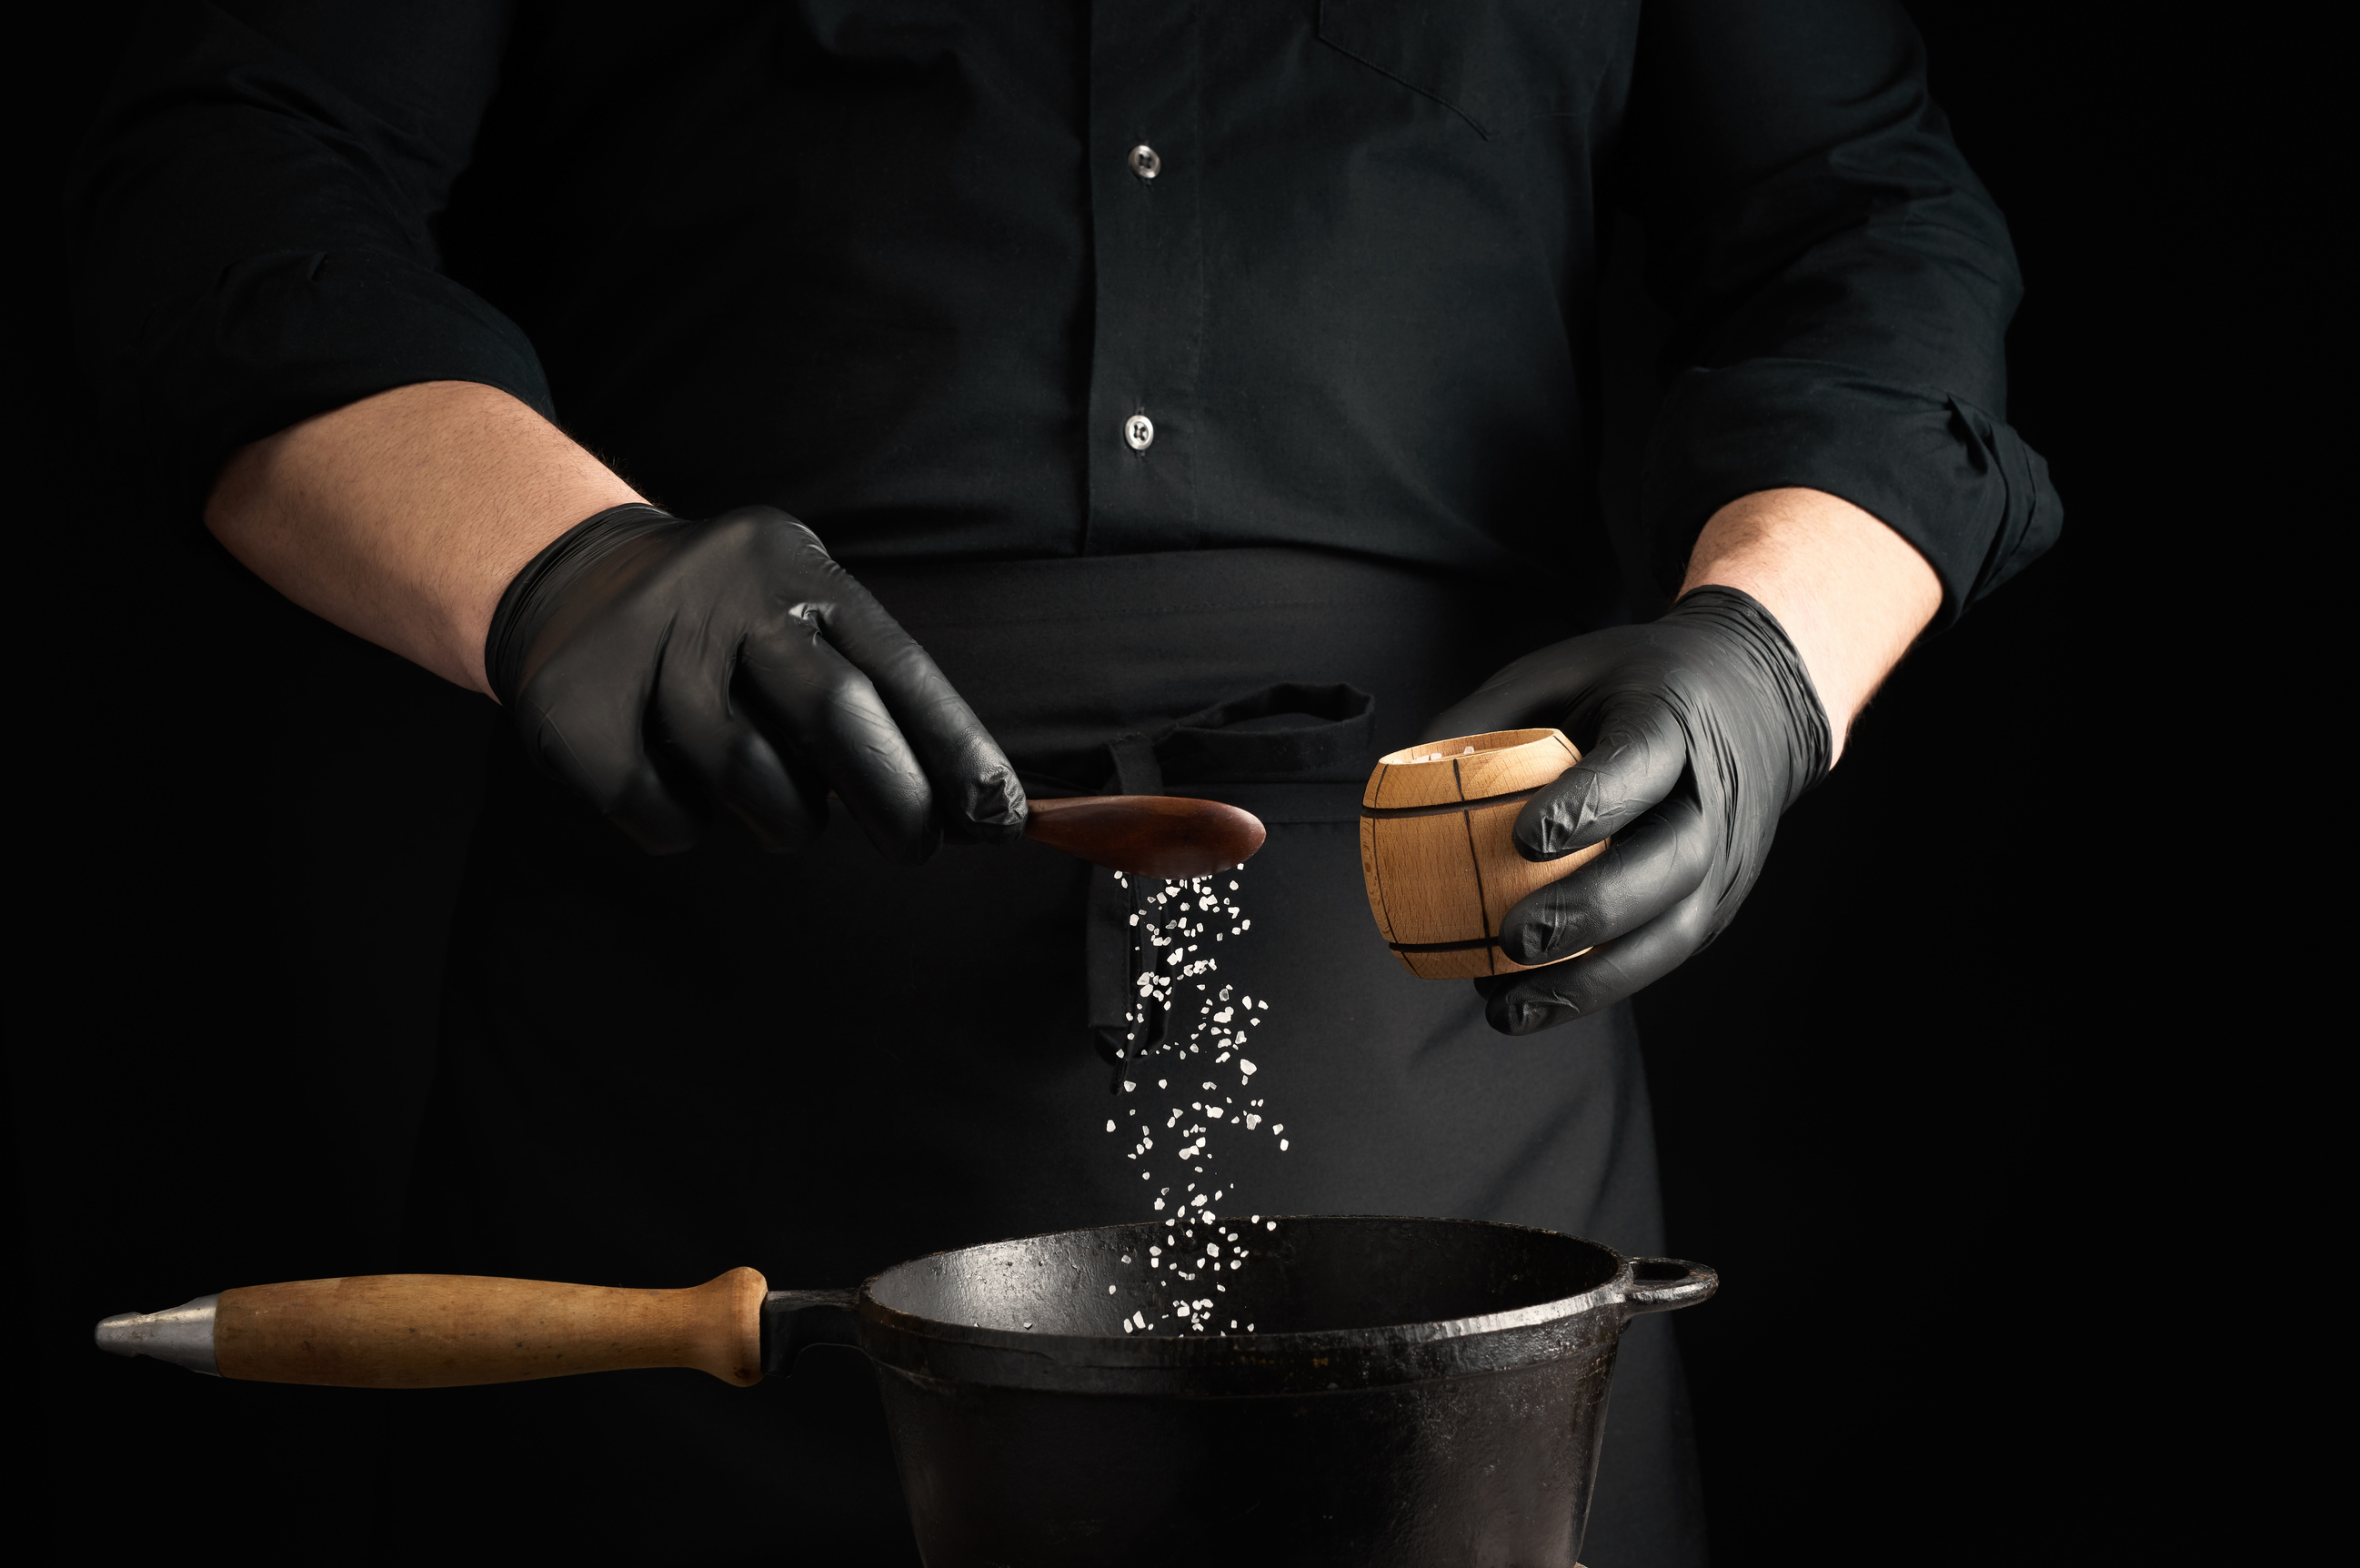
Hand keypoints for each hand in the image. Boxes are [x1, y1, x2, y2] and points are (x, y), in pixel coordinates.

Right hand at [484, 503, 1024, 858]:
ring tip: (773, 803)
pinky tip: (681, 787)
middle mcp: (719, 590)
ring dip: (781, 816)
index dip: (954, 748)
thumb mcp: (797, 615)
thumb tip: (969, 804)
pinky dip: (688, 824)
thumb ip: (868, 693)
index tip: (998, 815)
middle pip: (832, 713)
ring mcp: (640, 643)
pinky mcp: (572, 706)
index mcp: (790, 566)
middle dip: (893, 798)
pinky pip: (664, 810)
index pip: (894, 664)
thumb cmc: (724, 626)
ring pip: (749, 775)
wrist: (569, 579)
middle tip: (917, 848)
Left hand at [1422, 587, 1831, 1033]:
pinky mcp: (1713, 905)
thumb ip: (1490, 712)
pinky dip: (1595, 990)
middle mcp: (1714, 797)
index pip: (1642, 762)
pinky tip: (1528, 1007)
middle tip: (1514, 938)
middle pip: (1671, 861)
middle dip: (1594, 907)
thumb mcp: (1565, 668)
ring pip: (1673, 931)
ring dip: (1591, 981)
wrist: (1753, 704)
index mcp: (1674, 720)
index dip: (1590, 802)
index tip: (1523, 839)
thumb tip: (1405, 777)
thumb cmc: (1634, 685)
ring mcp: (1724, 859)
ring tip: (1507, 1006)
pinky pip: (1659, 955)